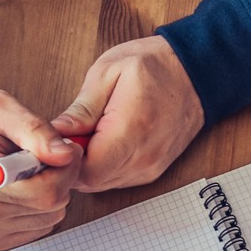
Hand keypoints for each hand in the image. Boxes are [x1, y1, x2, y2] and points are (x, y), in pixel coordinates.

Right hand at [0, 87, 80, 250]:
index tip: (63, 149)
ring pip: (48, 219)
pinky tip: (16, 189)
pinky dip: (34, 209)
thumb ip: (33, 129)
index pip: (47, 192)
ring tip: (21, 171)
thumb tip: (65, 154)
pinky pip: (34, 229)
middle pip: (52, 207)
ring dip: (46, 194)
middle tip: (38, 155)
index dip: (66, 169)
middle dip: (57, 178)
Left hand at [53, 37, 203, 191]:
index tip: (59, 139)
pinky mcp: (151, 172)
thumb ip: (81, 109)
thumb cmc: (152, 67)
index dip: (65, 160)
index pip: (86, 171)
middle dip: (72, 164)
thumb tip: (56, 132)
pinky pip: (117, 179)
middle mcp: (143, 158)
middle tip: (70, 135)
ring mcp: (149, 168)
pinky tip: (103, 142)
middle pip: (92, 182)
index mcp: (131, 131)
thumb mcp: (108, 73)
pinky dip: (103, 166)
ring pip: (103, 184)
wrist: (193, 73)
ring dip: (87, 166)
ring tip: (88, 135)